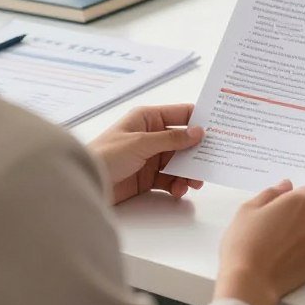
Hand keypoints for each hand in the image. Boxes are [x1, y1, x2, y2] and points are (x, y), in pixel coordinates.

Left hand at [88, 104, 204, 204]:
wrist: (85, 184)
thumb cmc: (106, 155)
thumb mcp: (141, 143)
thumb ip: (171, 139)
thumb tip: (198, 132)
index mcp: (148, 118)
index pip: (181, 114)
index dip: (199, 120)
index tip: (219, 127)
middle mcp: (151, 135)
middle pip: (183, 141)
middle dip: (197, 151)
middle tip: (212, 160)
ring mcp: (150, 156)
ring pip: (179, 161)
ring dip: (189, 171)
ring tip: (196, 181)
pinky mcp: (147, 177)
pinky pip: (169, 178)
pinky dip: (177, 184)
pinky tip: (180, 189)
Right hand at [215, 180, 304, 304]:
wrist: (249, 282)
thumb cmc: (245, 242)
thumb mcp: (248, 209)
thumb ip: (271, 193)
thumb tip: (286, 185)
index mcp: (299, 203)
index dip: (293, 200)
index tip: (278, 211)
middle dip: (294, 219)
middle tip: (270, 232)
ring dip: (297, 237)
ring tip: (274, 250)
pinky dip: (299, 256)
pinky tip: (280, 262)